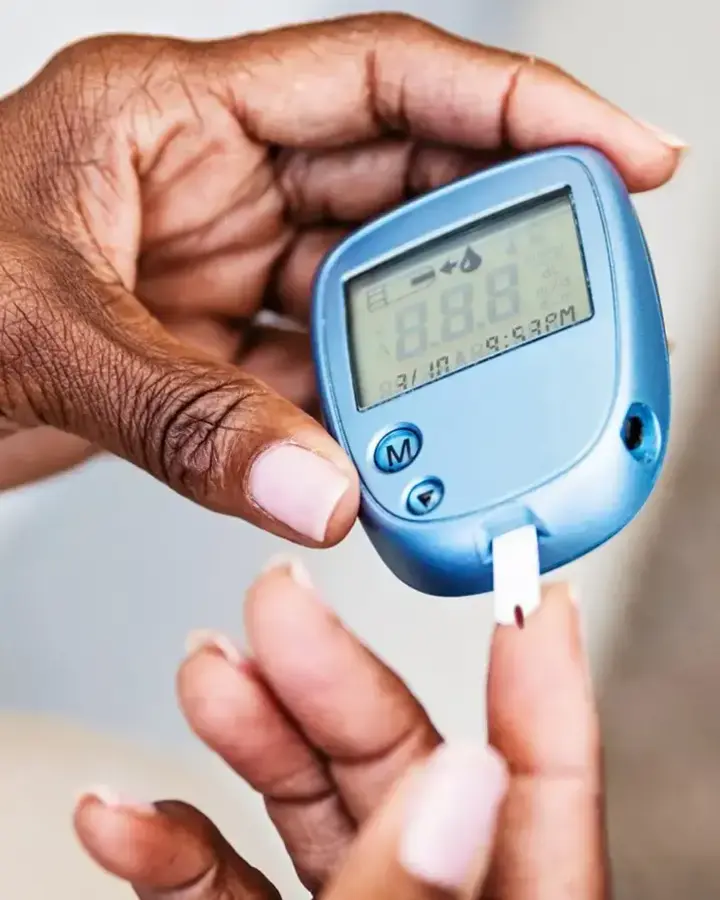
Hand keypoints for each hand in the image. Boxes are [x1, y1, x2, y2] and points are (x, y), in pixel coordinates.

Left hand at [0, 15, 681, 538]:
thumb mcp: (40, 335)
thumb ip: (188, 418)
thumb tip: (323, 491)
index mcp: (178, 117)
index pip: (384, 81)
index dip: (514, 104)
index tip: (613, 144)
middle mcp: (212, 186)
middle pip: (399, 188)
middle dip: (498, 230)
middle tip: (580, 276)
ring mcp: (215, 273)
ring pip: (366, 296)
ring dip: (428, 349)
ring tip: (492, 387)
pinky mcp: (206, 353)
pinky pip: (313, 377)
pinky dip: (360, 417)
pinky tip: (392, 446)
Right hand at [75, 563, 603, 897]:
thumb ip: (409, 894)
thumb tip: (462, 779)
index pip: (545, 788)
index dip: (540, 681)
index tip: (526, 588)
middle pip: (404, 769)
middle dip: (335, 677)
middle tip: (281, 602)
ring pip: (315, 809)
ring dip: (251, 735)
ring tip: (206, 669)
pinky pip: (235, 885)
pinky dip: (178, 846)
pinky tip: (128, 811)